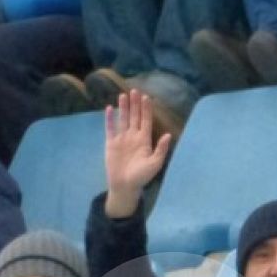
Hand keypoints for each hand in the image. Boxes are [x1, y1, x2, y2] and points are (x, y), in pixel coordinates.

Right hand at [103, 90, 174, 218]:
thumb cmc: (141, 176)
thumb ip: (160, 149)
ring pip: (123, 119)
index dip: (146, 109)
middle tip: (135, 90)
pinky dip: (109, 119)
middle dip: (135, 104)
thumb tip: (168, 135)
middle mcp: (133, 136)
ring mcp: (122, 139)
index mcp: (144, 140)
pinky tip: (109, 108)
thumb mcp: (154, 164)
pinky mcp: (111, 143)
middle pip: (134, 116)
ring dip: (123, 108)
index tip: (147, 97)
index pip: (146, 120)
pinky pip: (110, 128)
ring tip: (123, 95)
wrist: (125, 185)